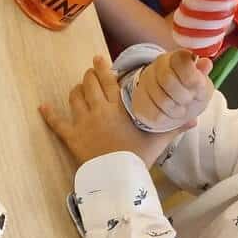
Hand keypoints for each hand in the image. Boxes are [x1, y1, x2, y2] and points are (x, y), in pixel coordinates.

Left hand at [40, 55, 178, 166]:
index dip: (102, 68)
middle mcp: (98, 110)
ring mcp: (83, 122)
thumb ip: (174, 126)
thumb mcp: (159, 139)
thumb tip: (194, 119)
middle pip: (89, 85)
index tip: (99, 59)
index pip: (108, 80)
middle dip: (88, 76)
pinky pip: (57, 123)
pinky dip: (49, 115)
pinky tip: (43, 107)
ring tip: (77, 88)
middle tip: (89, 74)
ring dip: (75, 91)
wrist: (119, 177)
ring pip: (74, 98)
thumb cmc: (139, 157)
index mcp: (118, 107)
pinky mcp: (71, 137)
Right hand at [131, 50, 214, 131]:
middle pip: (169, 81)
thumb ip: (202, 73)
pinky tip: (171, 114)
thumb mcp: (200, 81)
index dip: (191, 76)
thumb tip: (206, 64)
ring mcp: (146, 84)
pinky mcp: (140, 102)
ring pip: (163, 100)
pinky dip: (167, 118)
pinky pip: (156, 114)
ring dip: (178, 109)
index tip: (199, 84)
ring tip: (182, 109)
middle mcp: (158, 67)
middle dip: (185, 96)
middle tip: (190, 100)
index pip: (180, 61)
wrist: (167, 100)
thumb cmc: (187, 89)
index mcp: (175, 58)